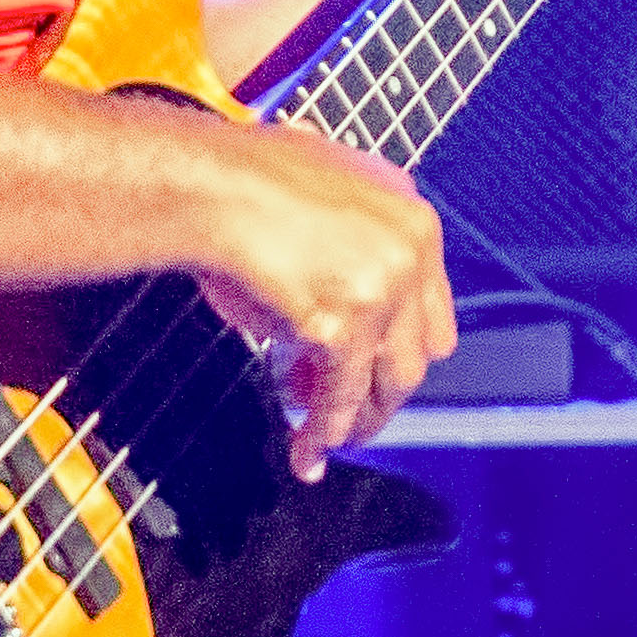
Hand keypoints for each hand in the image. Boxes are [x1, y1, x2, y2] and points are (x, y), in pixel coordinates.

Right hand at [185, 117, 454, 478]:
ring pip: (390, 381)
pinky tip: (308, 452)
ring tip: (329, 439)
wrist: (205, 184)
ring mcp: (384, 290)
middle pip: (418, 350)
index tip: (372, 370)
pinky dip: (324, 431)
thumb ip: (342, 242)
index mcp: (414, 219)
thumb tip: (326, 296)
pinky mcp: (344, 325)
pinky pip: (341, 397)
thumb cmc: (237, 183)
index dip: (396, 348)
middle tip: (350, 410)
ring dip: (358, 418)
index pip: (432, 308)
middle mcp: (411, 253)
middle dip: (382, 388)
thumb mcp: (321, 202)